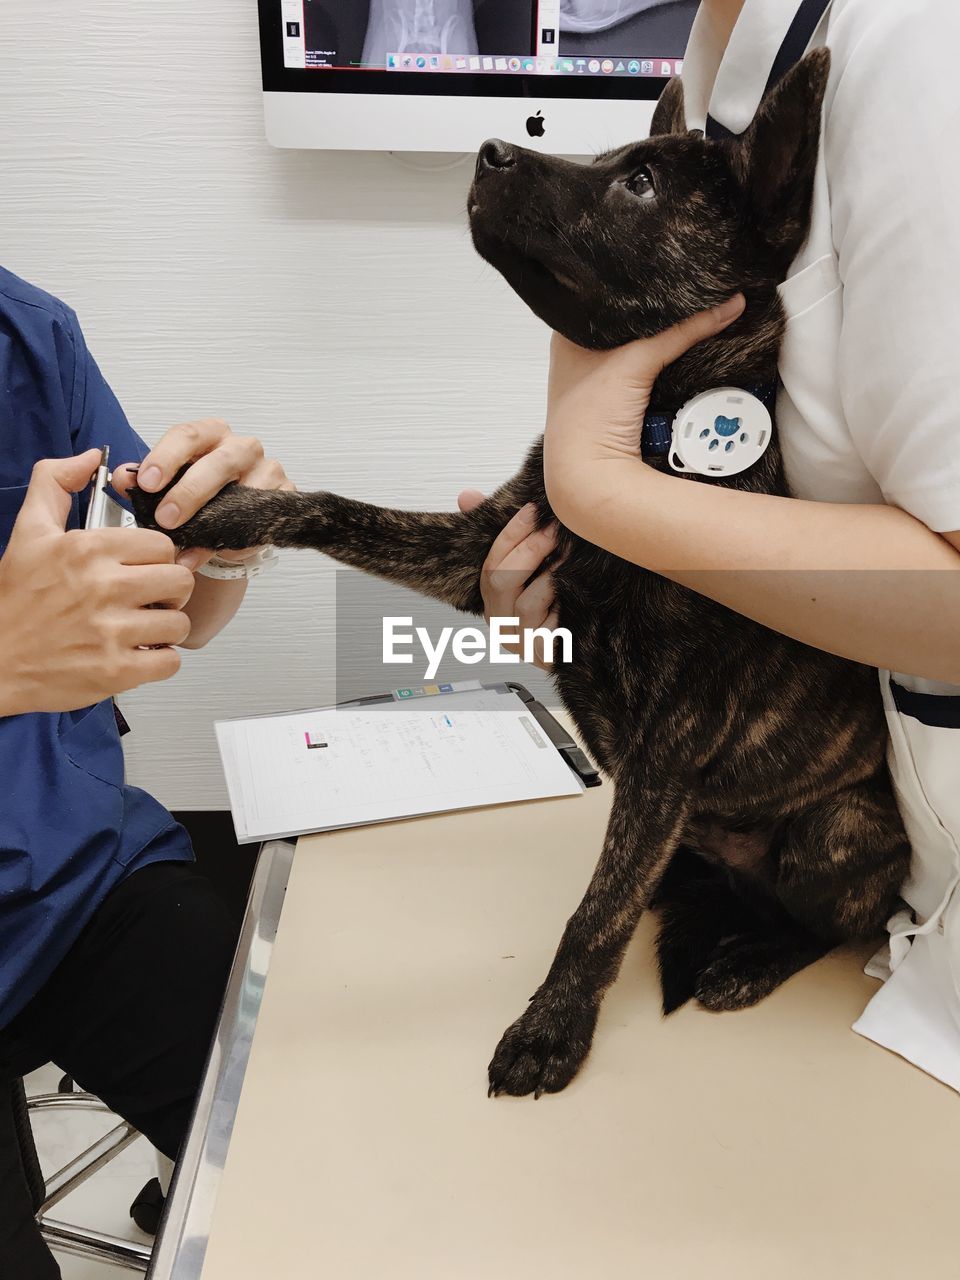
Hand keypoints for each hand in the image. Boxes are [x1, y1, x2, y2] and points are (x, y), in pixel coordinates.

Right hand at [0, 452, 194, 715]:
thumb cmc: (14, 601)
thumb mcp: (28, 532)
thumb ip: (55, 483)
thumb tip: (89, 457)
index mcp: (87, 550)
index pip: (162, 544)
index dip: (157, 558)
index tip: (143, 569)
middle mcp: (103, 587)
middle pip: (180, 580)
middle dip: (170, 591)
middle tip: (149, 599)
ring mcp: (111, 632)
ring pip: (179, 623)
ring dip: (165, 628)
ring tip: (142, 628)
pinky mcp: (116, 671)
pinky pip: (170, 662)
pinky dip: (159, 661)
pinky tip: (138, 654)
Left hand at [112, 419, 294, 572]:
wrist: (228, 522)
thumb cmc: (198, 496)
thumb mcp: (166, 486)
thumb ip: (142, 481)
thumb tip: (122, 479)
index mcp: (210, 435)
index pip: (188, 435)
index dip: (165, 457)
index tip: (146, 483)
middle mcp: (241, 447)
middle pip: (220, 461)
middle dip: (190, 491)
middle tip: (166, 519)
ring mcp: (268, 470)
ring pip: (248, 490)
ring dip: (216, 520)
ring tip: (188, 545)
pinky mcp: (284, 497)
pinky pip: (263, 519)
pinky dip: (239, 539)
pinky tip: (218, 552)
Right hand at [458, 491, 559, 671]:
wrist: (586, 646)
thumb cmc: (554, 603)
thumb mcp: (530, 566)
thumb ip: (503, 534)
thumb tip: (466, 497)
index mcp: (492, 597)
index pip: (491, 561)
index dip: (511, 533)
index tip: (532, 510)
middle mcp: (500, 620)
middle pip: (501, 580)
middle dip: (530, 549)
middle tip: (555, 528)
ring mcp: (520, 640)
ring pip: (526, 604)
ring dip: (550, 576)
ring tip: (571, 553)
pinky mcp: (543, 654)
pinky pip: (549, 629)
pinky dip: (561, 605)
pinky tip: (576, 587)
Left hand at [542, 296, 744, 520]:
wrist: (590, 479)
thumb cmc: (591, 416)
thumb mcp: (638, 360)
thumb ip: (685, 330)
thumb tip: (731, 304)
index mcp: (565, 336)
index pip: (601, 296)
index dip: (630, 285)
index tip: (663, 271)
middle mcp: (573, 357)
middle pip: (619, 323)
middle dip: (647, 312)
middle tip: (682, 289)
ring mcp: (591, 383)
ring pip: (629, 349)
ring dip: (653, 340)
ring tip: (684, 311)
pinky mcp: (611, 405)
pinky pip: (637, 374)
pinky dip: (654, 366)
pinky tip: (671, 353)